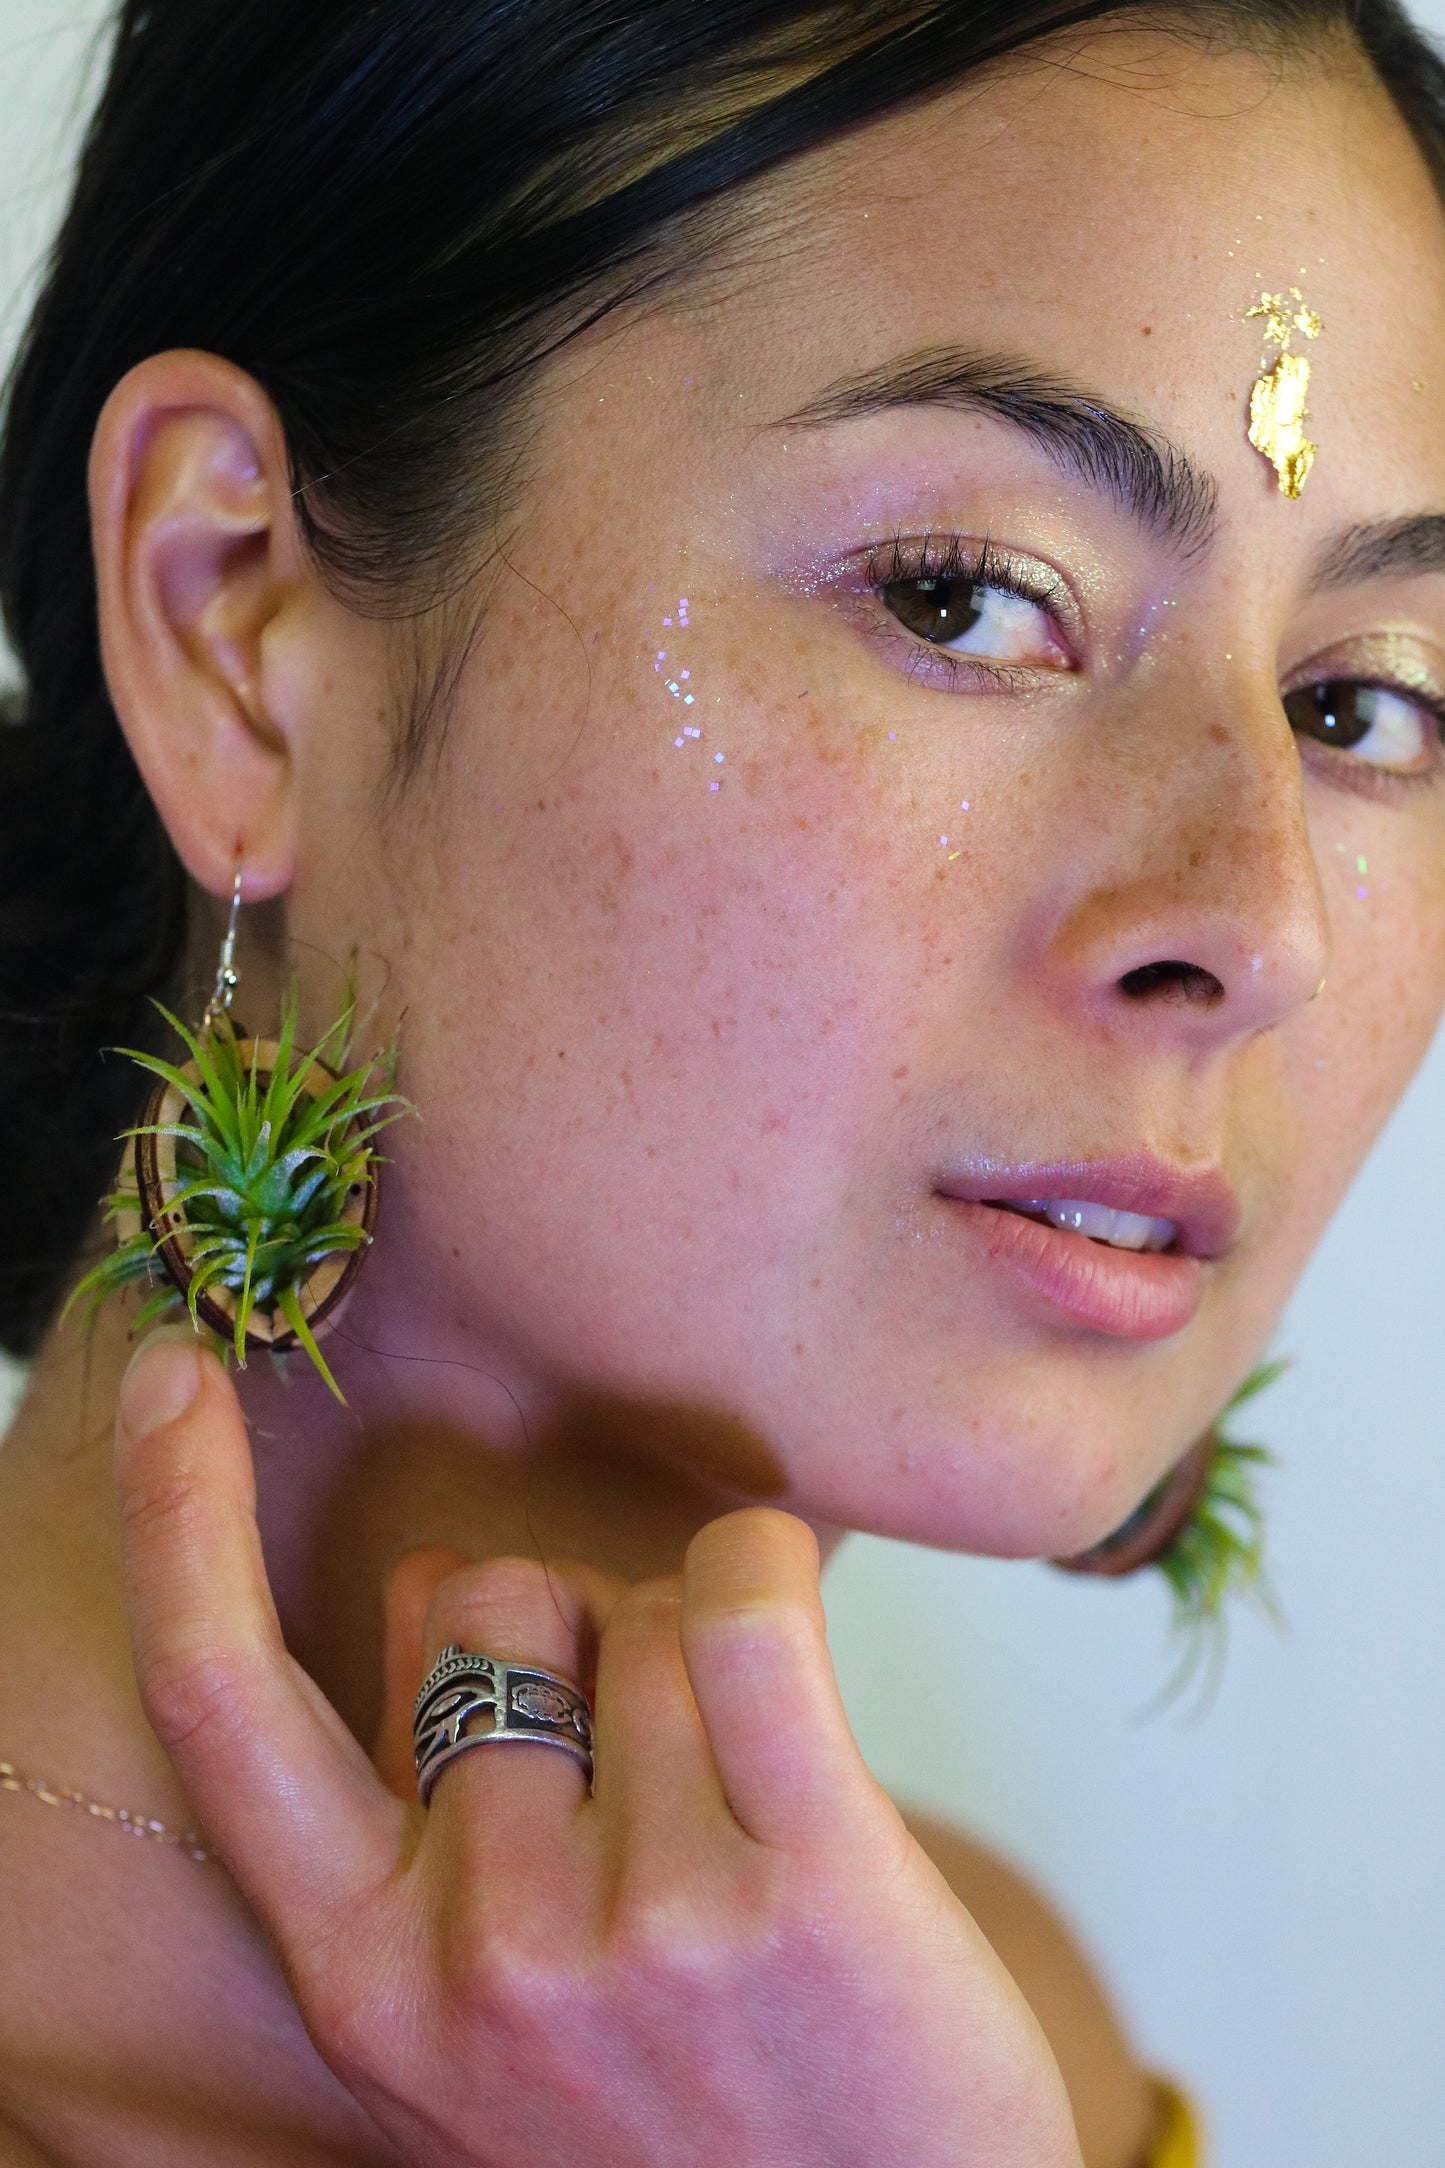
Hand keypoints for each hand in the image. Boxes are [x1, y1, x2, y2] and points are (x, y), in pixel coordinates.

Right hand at [115, 1330, 1083, 2167]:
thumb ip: (419, 1828)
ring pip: (637, 1605)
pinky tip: (782, 1613)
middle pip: (483, 1593)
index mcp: (363, 1974)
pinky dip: (763, 1563)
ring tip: (744, 1811)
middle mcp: (477, 1950)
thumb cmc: (684, 2130)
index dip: (178, 1516)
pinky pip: (745, 1604)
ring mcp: (641, 1924)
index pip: (219, 1701)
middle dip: (562, 1619)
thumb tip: (431, 1583)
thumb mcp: (476, 2030)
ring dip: (693, 1654)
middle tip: (643, 1755)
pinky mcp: (807, 1885)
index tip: (169, 1378)